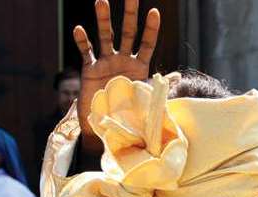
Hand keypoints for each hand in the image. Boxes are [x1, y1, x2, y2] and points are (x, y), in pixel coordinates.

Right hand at [72, 0, 160, 153]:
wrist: (106, 124)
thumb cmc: (129, 112)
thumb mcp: (146, 98)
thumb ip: (159, 86)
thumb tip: (178, 77)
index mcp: (139, 66)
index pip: (147, 43)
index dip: (151, 29)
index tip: (154, 11)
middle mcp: (123, 59)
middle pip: (127, 32)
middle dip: (129, 14)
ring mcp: (106, 62)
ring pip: (105, 36)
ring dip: (103, 19)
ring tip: (101, 1)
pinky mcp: (90, 69)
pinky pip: (86, 52)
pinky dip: (82, 41)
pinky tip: (79, 29)